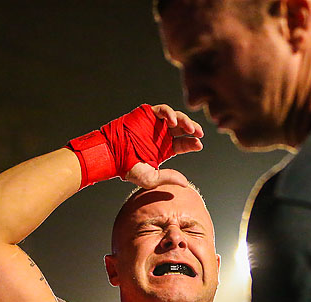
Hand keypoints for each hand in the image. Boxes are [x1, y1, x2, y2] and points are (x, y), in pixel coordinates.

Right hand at [67, 103, 202, 189]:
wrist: (111, 154)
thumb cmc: (128, 168)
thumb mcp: (150, 178)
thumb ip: (168, 178)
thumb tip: (185, 183)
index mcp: (165, 148)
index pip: (183, 143)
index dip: (192, 143)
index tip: (199, 144)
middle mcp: (162, 135)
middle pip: (183, 129)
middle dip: (193, 129)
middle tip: (199, 133)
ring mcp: (155, 124)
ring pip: (175, 118)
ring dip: (185, 120)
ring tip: (190, 127)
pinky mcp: (147, 114)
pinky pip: (162, 110)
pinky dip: (169, 113)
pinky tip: (173, 121)